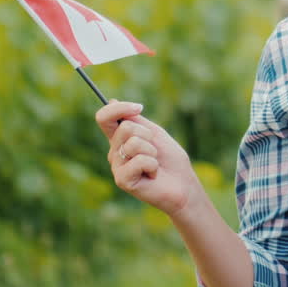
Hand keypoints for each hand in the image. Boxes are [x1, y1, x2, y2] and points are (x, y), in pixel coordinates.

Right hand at [95, 99, 202, 217]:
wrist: (183, 185)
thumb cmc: (170, 160)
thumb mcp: (154, 133)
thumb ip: (135, 120)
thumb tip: (111, 101)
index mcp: (119, 139)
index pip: (104, 118)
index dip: (118, 108)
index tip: (139, 107)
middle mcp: (114, 152)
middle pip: (125, 127)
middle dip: (147, 134)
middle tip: (154, 150)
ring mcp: (117, 167)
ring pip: (134, 143)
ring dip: (152, 151)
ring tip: (154, 164)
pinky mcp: (122, 180)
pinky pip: (139, 160)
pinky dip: (153, 165)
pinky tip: (153, 175)